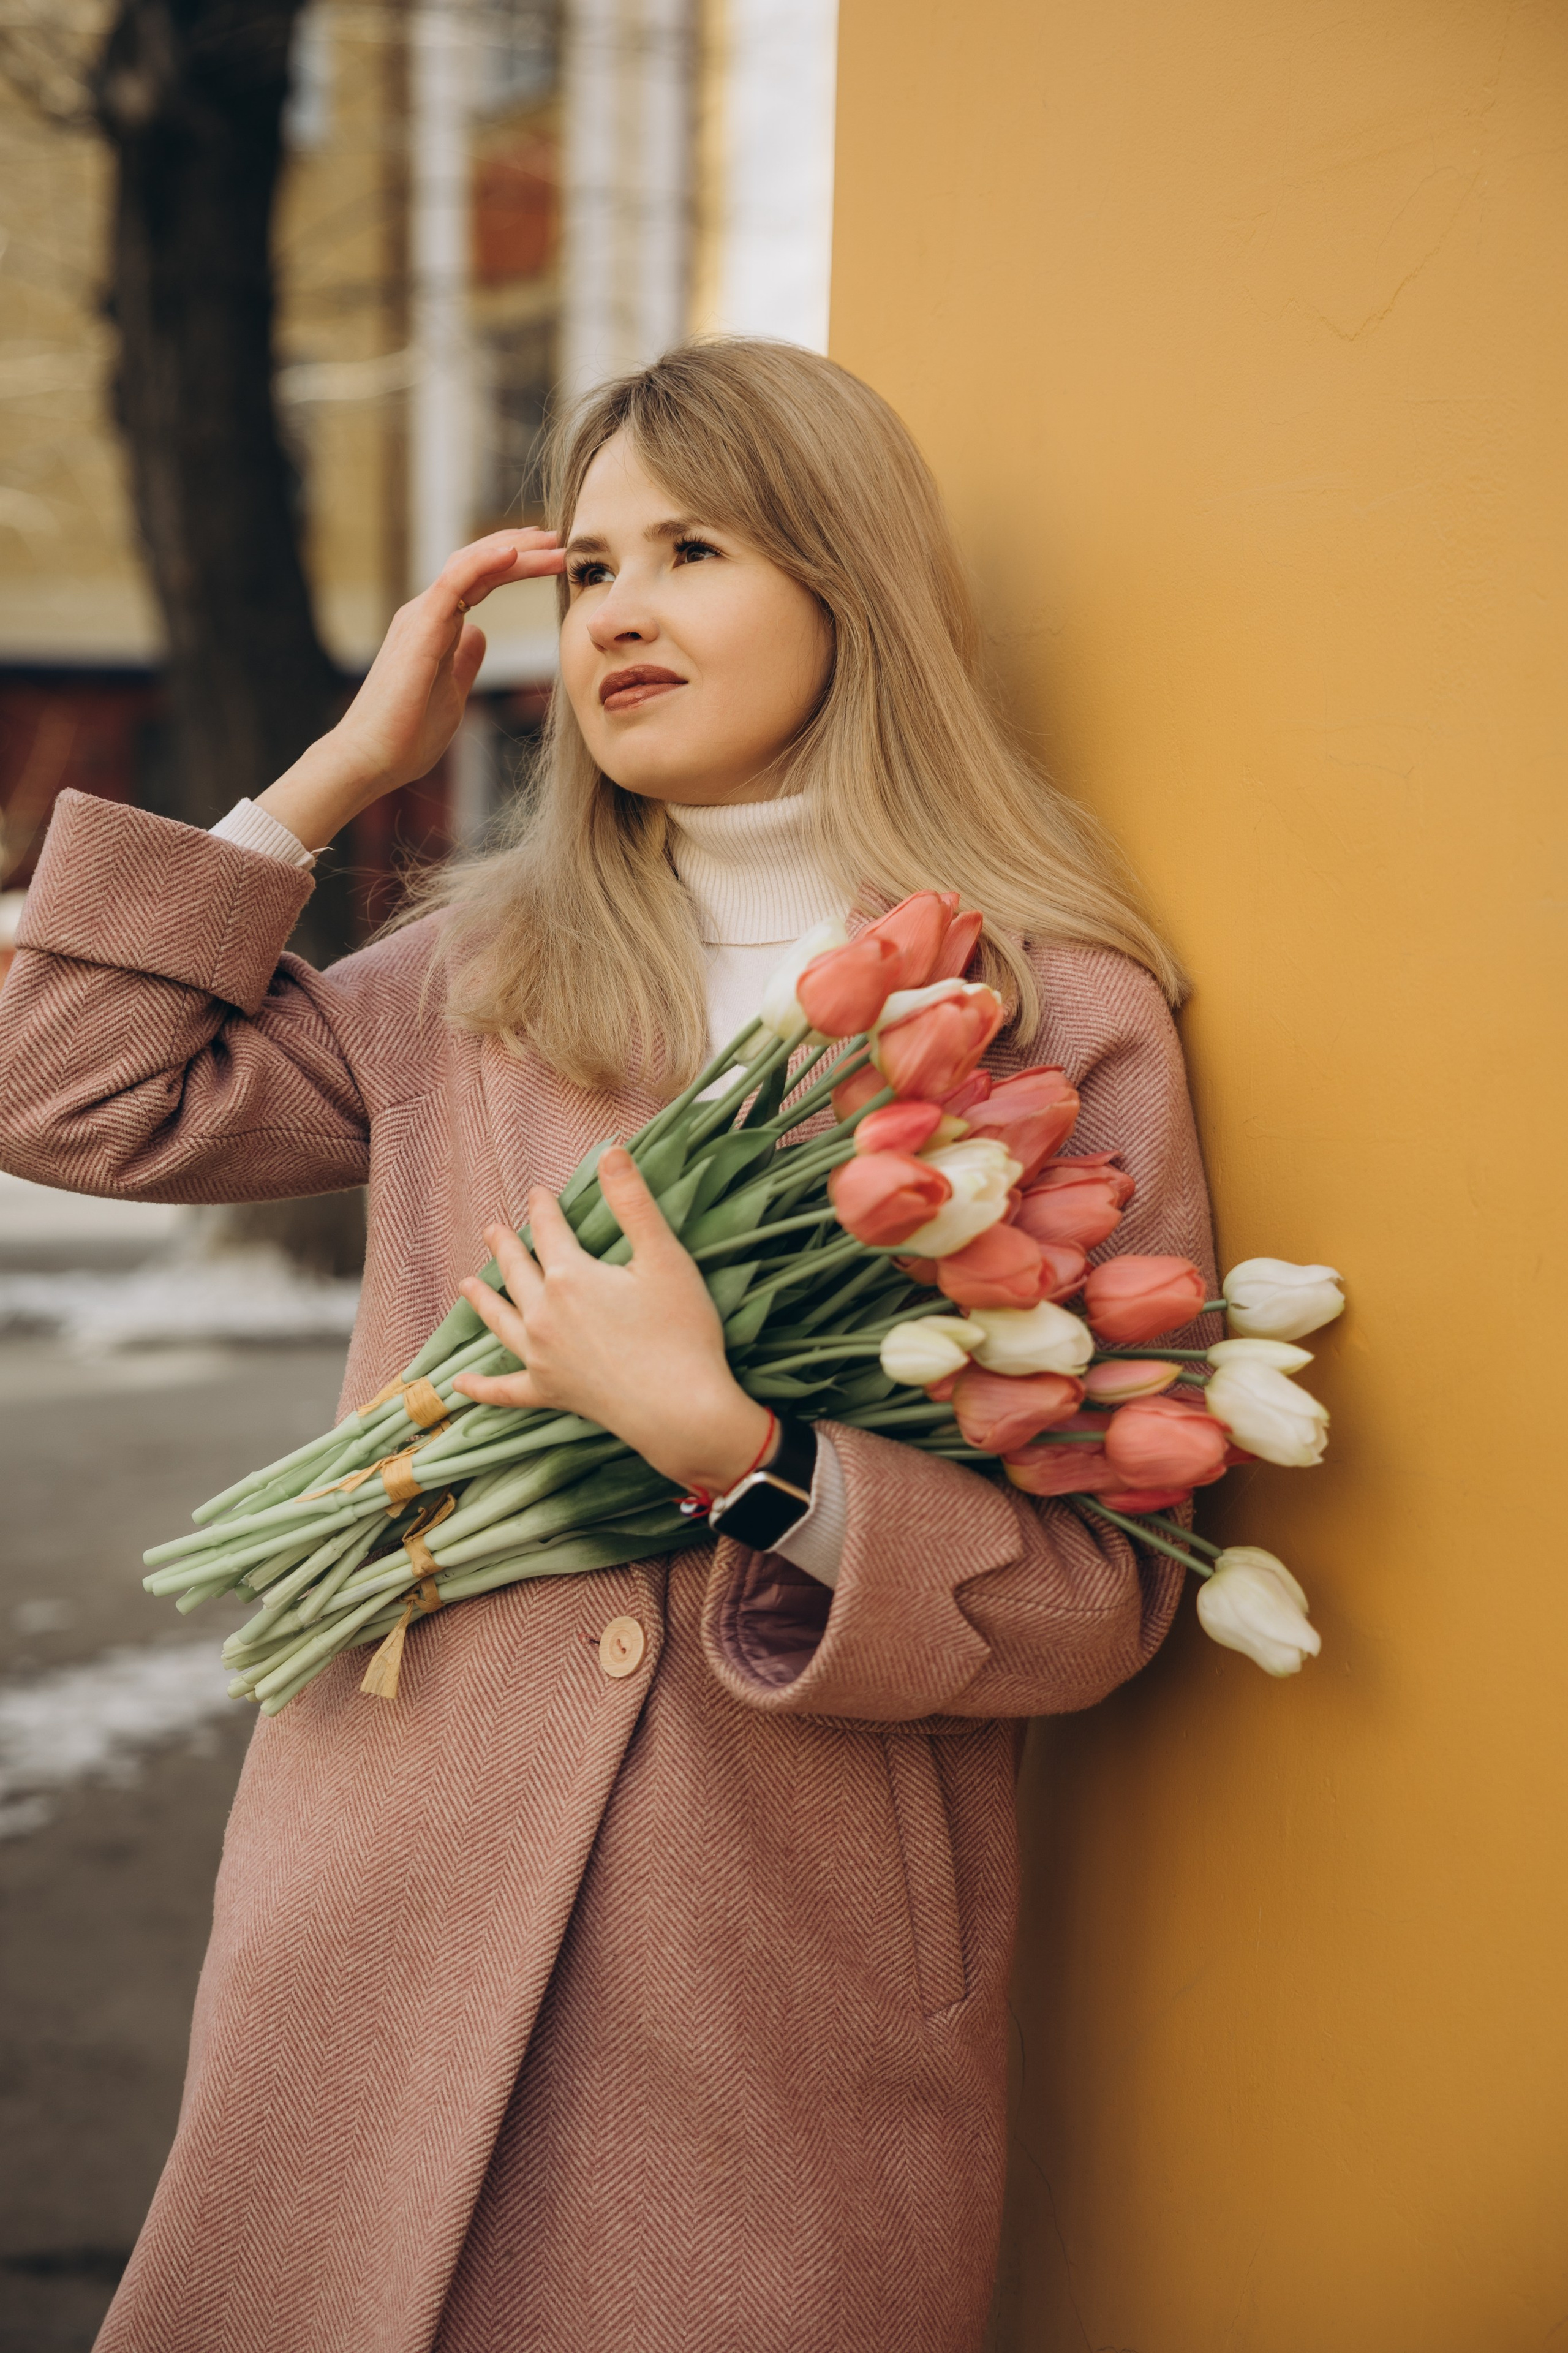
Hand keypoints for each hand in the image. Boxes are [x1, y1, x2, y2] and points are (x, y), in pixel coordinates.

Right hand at [255, 529, 565, 849]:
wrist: (371, 758)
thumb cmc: (407, 734)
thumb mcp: (451, 693)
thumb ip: (464, 660)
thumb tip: (478, 635)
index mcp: (434, 626)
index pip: (479, 582)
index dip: (514, 566)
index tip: (549, 559)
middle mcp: (425, 613)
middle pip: (477, 565)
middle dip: (520, 548)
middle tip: (559, 540)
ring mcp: (419, 617)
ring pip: (469, 565)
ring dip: (513, 551)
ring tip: (551, 543)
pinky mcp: (418, 629)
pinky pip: (454, 583)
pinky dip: (484, 563)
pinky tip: (514, 554)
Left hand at [451, 1149, 773, 1499]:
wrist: (681, 1409)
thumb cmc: (681, 1331)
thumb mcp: (664, 1257)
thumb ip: (633, 1202)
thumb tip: (610, 1151)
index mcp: (570, 1276)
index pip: (548, 1230)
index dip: (542, 1208)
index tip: (537, 1193)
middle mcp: (543, 1314)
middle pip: (516, 1270)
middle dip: (505, 1246)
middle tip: (493, 1229)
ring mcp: (541, 1356)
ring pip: (500, 1321)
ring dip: (483, 1300)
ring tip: (467, 1284)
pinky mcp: (549, 1393)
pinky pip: (505, 1390)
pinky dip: (481, 1387)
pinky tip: (460, 1384)